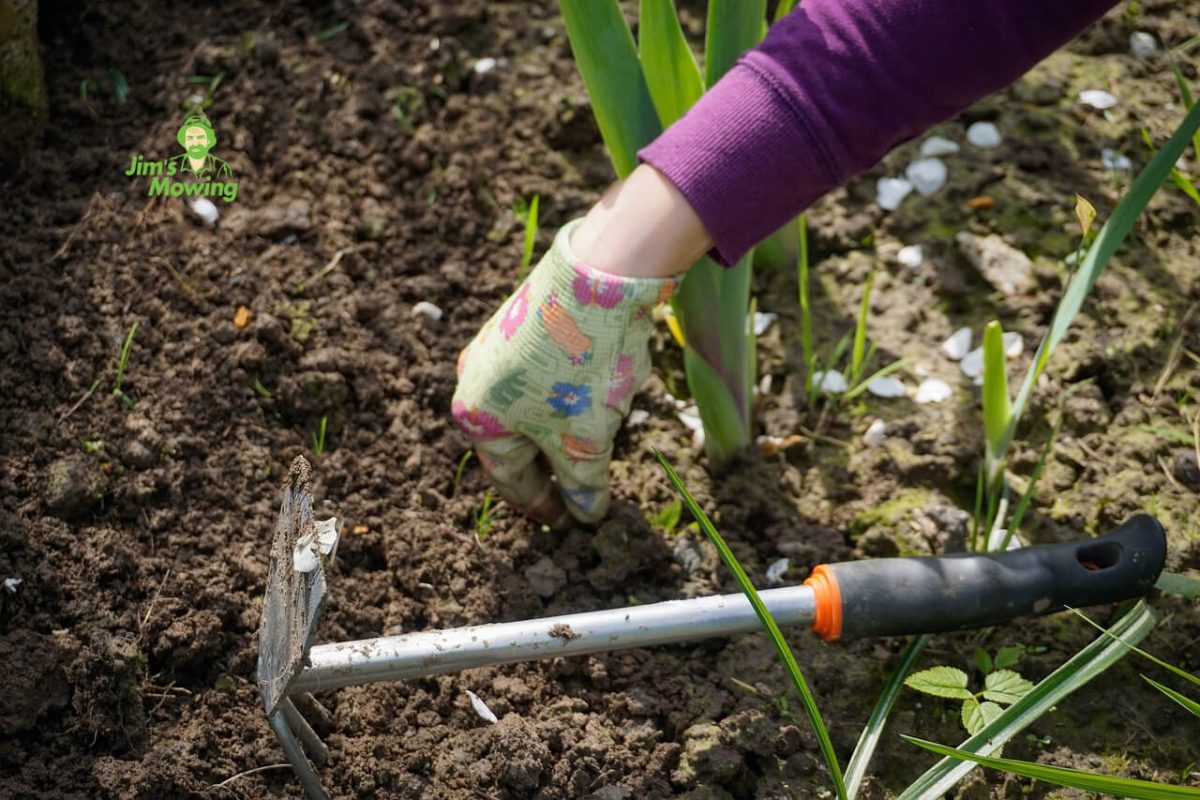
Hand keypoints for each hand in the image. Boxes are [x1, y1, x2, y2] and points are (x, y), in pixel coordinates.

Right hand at [452, 219, 677, 524]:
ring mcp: (498, 347)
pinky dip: (572, 394)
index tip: (570, 523)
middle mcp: (476, 381)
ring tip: (602, 438)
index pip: (511, 480)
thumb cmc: (580, 369)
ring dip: (567, 428)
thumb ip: (584, 485)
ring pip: (535, 406)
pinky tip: (604, 391)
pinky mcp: (525, 322)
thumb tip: (587, 514)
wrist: (599, 275)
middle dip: (555, 466)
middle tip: (583, 490)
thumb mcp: (585, 441)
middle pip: (519, 442)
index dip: (544, 506)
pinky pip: (547, 375)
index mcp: (477, 418)